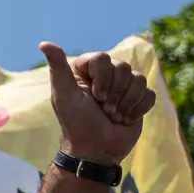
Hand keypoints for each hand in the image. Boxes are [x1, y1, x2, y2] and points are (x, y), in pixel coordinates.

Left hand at [38, 41, 156, 165]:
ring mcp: (123, 87)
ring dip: (126, 103)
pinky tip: (126, 119)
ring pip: (139, 79)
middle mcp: (105, 75)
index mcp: (85, 70)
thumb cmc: (77, 122)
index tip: (94, 96)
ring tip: (113, 116)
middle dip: (114, 93)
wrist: (97, 150)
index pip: (103, 58)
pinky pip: (149, 93)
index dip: (103, 78)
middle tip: (103, 109)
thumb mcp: (64, 94)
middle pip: (123, 67)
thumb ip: (57, 68)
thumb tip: (44, 43)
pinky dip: (138, 109)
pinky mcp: (138, 99)